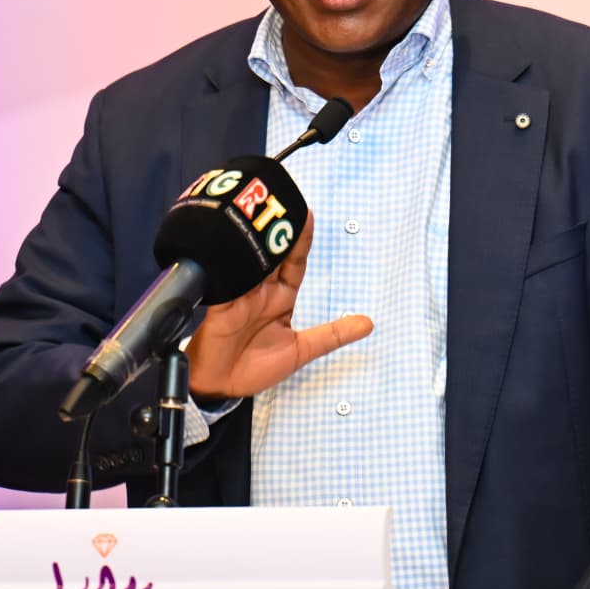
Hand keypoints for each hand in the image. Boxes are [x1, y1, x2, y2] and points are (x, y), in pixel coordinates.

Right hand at [186, 214, 371, 397]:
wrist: (221, 386)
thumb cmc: (255, 367)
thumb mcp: (301, 351)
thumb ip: (333, 335)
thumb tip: (368, 323)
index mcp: (280, 298)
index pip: (294, 262)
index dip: (301, 240)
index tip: (308, 215)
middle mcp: (260, 291)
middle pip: (271, 254)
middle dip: (277, 229)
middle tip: (285, 202)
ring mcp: (239, 295)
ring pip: (249, 261)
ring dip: (256, 241)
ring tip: (263, 217)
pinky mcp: (221, 305)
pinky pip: (228, 280)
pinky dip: (232, 266)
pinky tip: (237, 250)